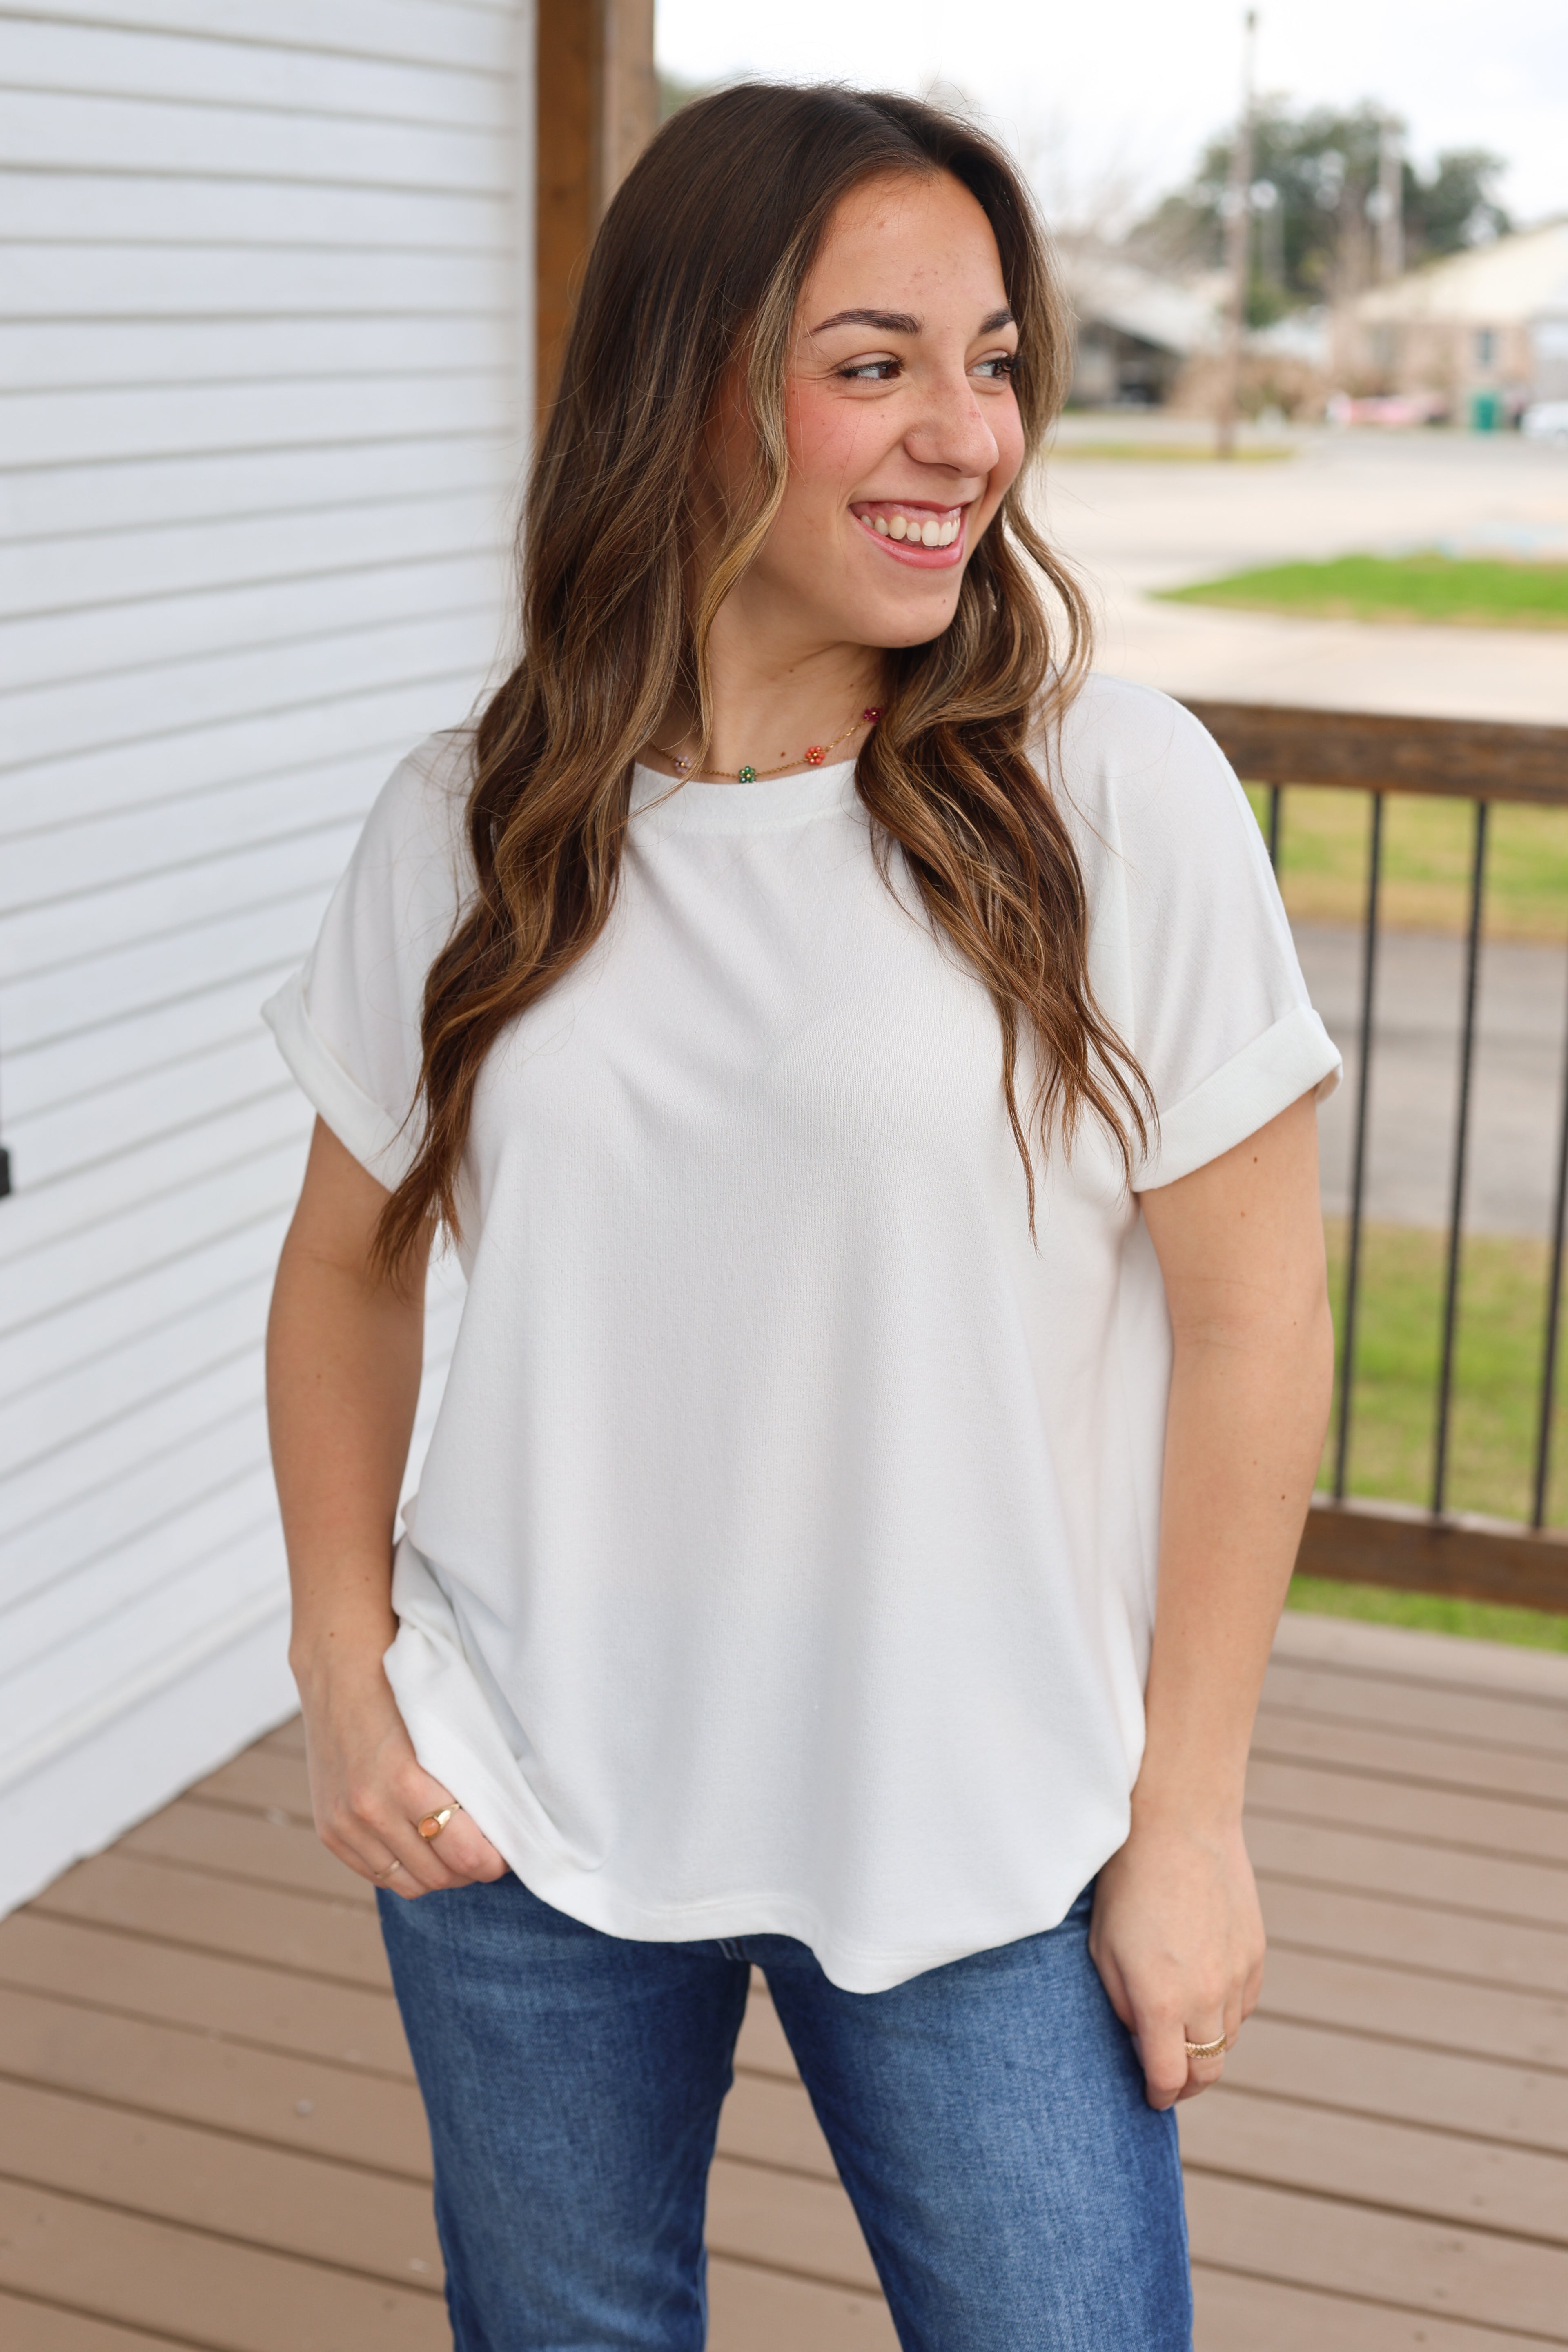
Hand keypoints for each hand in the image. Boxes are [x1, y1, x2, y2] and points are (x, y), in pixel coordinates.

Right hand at [296, 1649, 506, 1899]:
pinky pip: (377, 1875)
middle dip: (471, 1870)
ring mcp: (345, 1823)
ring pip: (410, 1883)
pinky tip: (422, 1849)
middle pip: (439, 1875)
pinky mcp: (330, 1830)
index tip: (509, 1851)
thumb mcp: (443, 1730)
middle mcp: (372, 1808)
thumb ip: (466, 1778)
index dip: (494, 1860)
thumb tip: (501, 1824)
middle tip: (488, 1853)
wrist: (338, 1670)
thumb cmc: (402, 1692)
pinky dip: (405, 1870)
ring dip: (439, 1874)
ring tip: (456, 1853)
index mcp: (407, 1780)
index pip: (465, 1853)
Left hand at [1087, 1810, 1264, 2108]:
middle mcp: (1207, 1998)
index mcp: (1162, 2003)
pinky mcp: (1255, 1954)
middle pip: (1207, 2071)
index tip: (1149, 2096)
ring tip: (1182, 2034)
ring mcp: (1237, 1976)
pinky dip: (1226, 2013)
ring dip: (1207, 2047)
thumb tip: (1140, 2041)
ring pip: (1229, 2039)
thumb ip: (1122, 2005)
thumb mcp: (1103, 1951)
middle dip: (1186, 2084)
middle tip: (1168, 2079)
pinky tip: (1205, 1995)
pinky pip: (1245, 2005)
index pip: (1169, 2079)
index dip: (1158, 2096)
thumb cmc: (1127, 1886)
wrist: (1178, 1827)